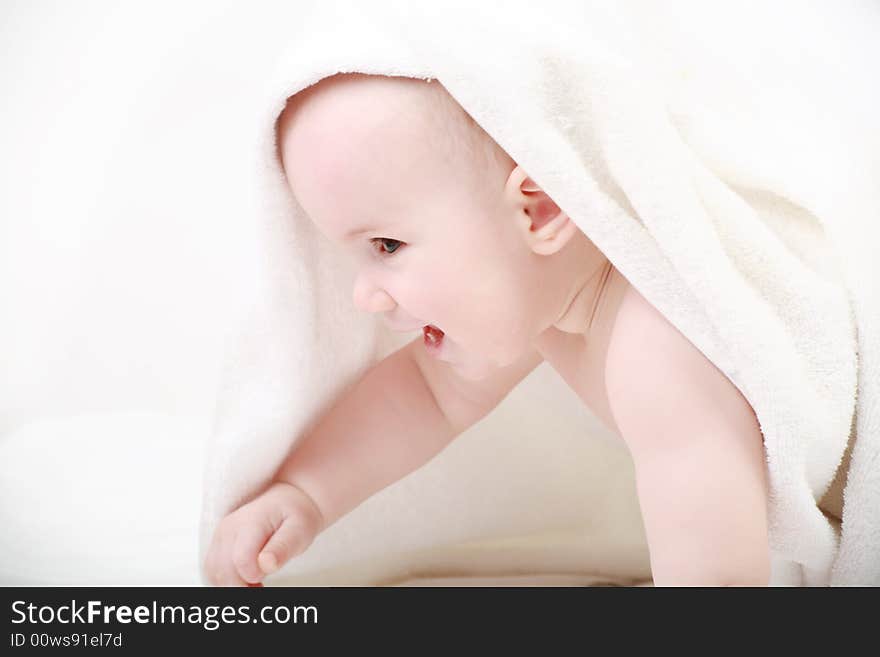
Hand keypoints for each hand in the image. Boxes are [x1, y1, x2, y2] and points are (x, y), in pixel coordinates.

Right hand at [204, 481, 323, 586]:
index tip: (266, 580)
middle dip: (241, 586)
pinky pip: (213, 569)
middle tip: (261, 587)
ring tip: (255, 584)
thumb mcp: (299, 529)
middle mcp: (230, 527)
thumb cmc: (295, 515)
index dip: (253, 577)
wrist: (286, 501)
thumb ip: (283, 547)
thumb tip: (266, 564)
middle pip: (224, 569)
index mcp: (251, 522)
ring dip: (231, 585)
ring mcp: (221, 534)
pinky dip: (225, 580)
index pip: (242, 559)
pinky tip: (245, 581)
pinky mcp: (218, 543)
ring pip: (214, 571)